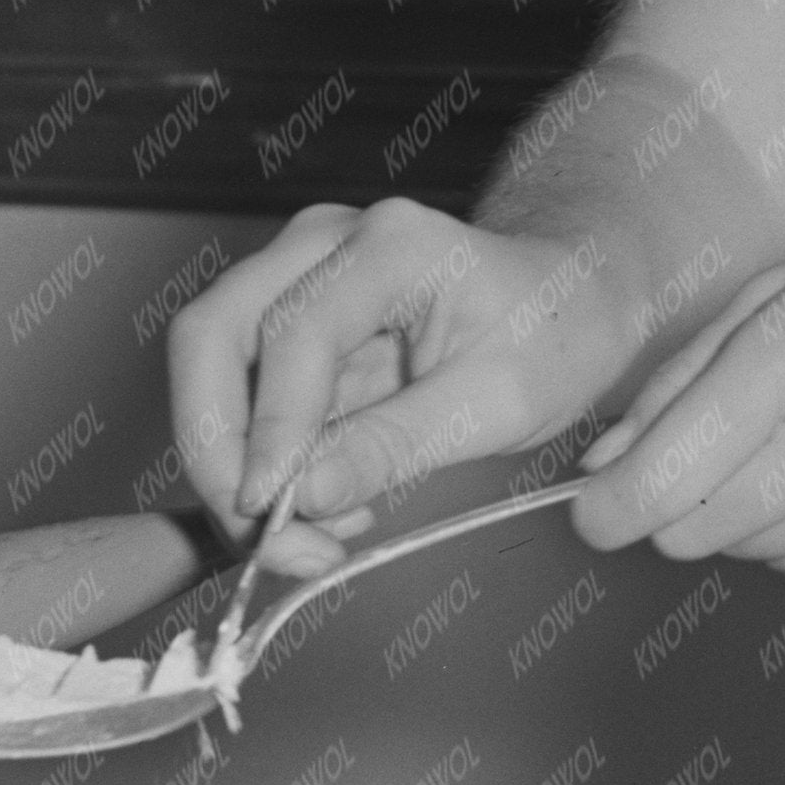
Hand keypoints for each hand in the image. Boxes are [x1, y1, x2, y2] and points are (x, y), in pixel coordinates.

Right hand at [165, 197, 651, 532]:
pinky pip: (244, 397)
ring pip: (211, 368)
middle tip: (261, 539)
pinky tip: (324, 503)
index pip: (291, 334)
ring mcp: (300, 279)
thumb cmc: (556, 332)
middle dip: (217, 448)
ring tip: (309, 536)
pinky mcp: (294, 326)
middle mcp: (326, 246)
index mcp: (390, 245)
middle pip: (211, 336)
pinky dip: (262, 462)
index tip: (271, 513)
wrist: (574, 298)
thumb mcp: (498, 403)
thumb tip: (302, 497)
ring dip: (234, 463)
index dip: (270, 430)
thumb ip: (395, 446)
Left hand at [570, 220, 784, 585]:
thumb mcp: (783, 288)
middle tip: (705, 445)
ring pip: (740, 551)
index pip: (655, 488)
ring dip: (740, 508)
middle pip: (685, 533)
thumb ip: (681, 378)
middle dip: (669, 501)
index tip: (592, 501)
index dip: (603, 506)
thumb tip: (607, 462)